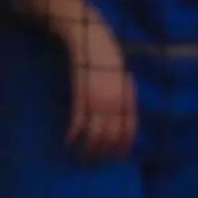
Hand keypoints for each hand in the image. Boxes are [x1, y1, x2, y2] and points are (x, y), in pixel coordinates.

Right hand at [63, 18, 137, 158]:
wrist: (93, 38)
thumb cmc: (107, 56)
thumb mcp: (122, 78)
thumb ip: (124, 98)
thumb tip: (123, 118)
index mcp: (127, 99)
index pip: (129, 131)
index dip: (122, 146)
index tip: (115, 156)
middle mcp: (116, 103)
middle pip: (112, 136)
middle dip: (102, 152)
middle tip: (93, 159)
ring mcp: (99, 100)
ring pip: (95, 133)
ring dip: (87, 147)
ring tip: (80, 154)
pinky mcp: (82, 95)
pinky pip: (79, 121)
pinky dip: (73, 133)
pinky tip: (68, 139)